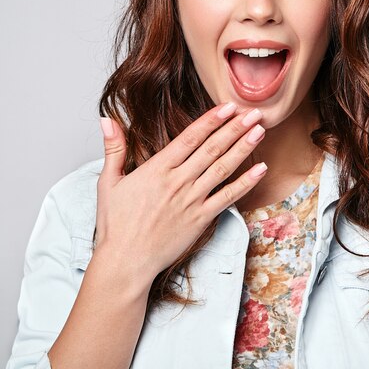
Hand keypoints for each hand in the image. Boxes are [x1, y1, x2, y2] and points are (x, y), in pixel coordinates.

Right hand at [94, 103, 266, 280]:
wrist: (125, 261)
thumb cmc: (116, 224)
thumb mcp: (109, 182)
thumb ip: (113, 148)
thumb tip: (107, 120)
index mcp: (157, 169)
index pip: (190, 138)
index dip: (211, 120)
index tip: (228, 107)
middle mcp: (178, 182)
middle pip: (212, 149)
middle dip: (235, 128)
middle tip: (254, 112)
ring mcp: (191, 200)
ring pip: (222, 168)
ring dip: (243, 148)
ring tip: (260, 130)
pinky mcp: (201, 219)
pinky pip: (228, 198)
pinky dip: (246, 183)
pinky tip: (260, 169)